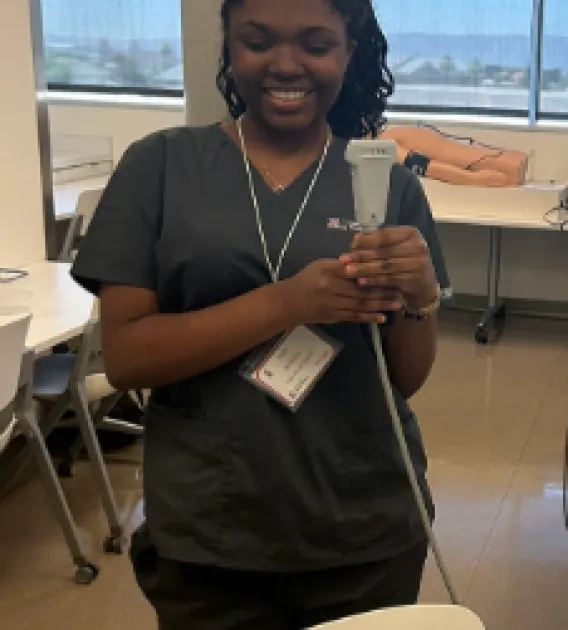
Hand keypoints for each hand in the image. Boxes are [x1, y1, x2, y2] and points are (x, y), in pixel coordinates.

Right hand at [279, 260, 401, 326]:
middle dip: (383, 289)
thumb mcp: (320, 265)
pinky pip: (355, 317)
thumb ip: (340, 264)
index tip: (390, 269)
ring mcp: (333, 304)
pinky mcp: (335, 317)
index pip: (354, 270)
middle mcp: (331, 288)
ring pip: (361, 304)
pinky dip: (370, 317)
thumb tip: (364, 260)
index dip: (373, 271)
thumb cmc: (306, 280)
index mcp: (328, 271)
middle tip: (401, 287)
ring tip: (397, 303)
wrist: (289, 303)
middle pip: (361, 288)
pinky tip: (383, 317)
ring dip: (381, 304)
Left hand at [340, 227, 437, 309]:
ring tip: (348, 270)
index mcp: (411, 233)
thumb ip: (379, 243)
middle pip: (383, 251)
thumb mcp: (396, 248)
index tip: (351, 244)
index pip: (385, 235)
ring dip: (364, 268)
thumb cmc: (405, 262)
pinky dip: (373, 280)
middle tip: (344, 259)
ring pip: (385, 266)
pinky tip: (361, 281)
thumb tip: (355, 239)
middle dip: (361, 255)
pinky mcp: (414, 279)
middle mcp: (417, 246)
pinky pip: (389, 279)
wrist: (425, 285)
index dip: (367, 240)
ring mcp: (417, 263)